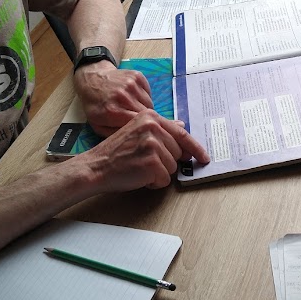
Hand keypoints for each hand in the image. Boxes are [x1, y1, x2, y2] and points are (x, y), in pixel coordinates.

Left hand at [73, 62, 153, 135]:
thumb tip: (134, 140)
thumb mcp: (99, 126)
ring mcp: (131, 84)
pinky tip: (133, 97)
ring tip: (132, 108)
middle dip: (143, 120)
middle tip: (134, 119)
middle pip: (146, 115)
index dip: (141, 129)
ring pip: (149, 104)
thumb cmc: (95, 105)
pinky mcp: (137, 76)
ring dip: (144, 108)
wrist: (92, 79)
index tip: (138, 131)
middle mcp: (123, 96)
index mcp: (113, 111)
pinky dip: (144, 97)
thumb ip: (116, 135)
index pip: (139, 125)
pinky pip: (149, 93)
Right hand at [82, 111, 209, 191]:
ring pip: (173, 167)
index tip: (204, 158)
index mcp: (150, 116)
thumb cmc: (116, 153)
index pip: (181, 133)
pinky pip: (165, 179)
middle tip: (144, 162)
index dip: (195, 148)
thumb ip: (160, 129)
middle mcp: (153, 127)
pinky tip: (138, 176)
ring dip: (159, 173)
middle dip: (165, 162)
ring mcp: (153, 144)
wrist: (95, 167)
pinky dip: (153, 183)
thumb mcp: (137, 132)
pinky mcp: (151, 162)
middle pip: (178, 152)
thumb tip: (182, 126)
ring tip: (139, 168)